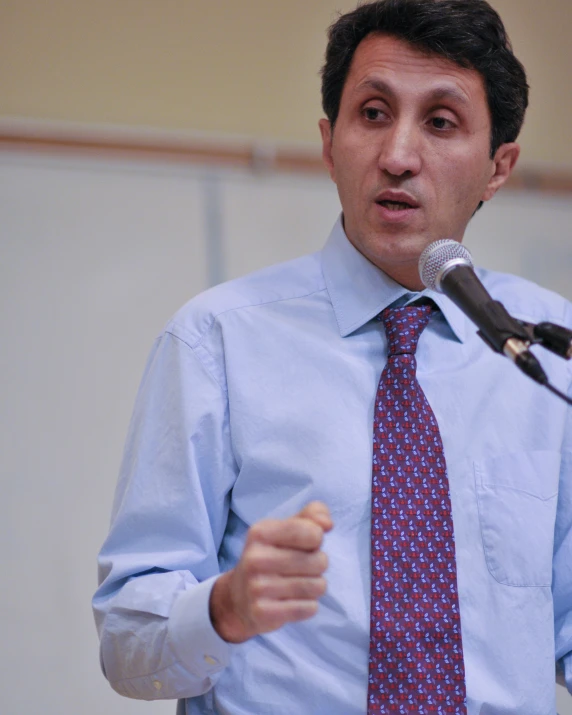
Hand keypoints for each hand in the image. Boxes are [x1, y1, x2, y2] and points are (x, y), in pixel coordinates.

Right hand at [209, 501, 332, 643]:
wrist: (238, 598)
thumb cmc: (270, 556)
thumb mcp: (285, 529)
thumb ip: (311, 516)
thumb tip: (327, 524)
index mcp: (261, 532)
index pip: (313, 533)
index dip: (317, 539)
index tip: (306, 543)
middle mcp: (256, 558)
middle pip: (320, 561)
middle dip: (318, 565)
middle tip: (301, 567)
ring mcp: (257, 587)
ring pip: (317, 586)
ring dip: (315, 586)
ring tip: (299, 584)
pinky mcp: (263, 612)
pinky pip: (309, 608)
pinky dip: (308, 605)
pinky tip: (292, 601)